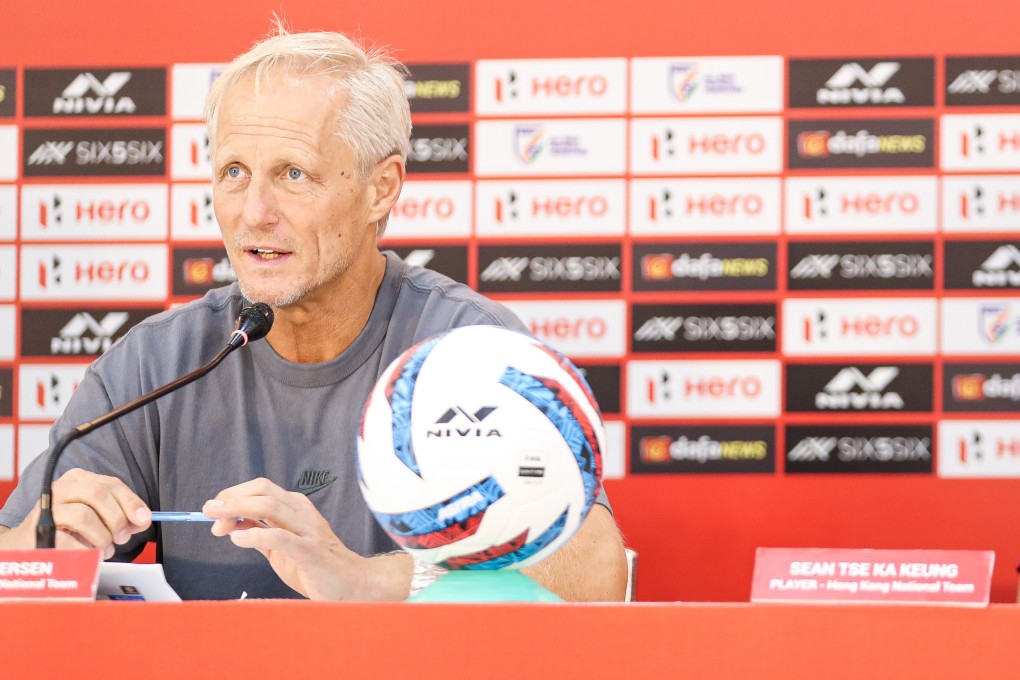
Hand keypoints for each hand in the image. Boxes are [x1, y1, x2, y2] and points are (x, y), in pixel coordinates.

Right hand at [0, 468, 150, 557]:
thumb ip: (120, 514)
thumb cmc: (68, 528)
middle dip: (117, 518)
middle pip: (98, 494)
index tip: (144, 520)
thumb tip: (143, 519)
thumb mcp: (95, 515)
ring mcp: (47, 508)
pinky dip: (86, 550)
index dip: (131, 502)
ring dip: (102, 536)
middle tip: (122, 537)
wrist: (28, 544)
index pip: (111, 484)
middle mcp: (61, 488)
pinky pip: (69, 540)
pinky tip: (89, 554)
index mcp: (78, 479)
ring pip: (84, 516)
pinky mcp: (39, 531)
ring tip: (104, 548)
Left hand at [203, 477, 410, 600]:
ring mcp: (307, 529)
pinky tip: (239, 540)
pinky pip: (279, 536)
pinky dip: (255, 535)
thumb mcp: (281, 547)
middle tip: (209, 512)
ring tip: (218, 523)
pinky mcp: (309, 550)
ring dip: (237, 510)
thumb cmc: (316, 566)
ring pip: (269, 506)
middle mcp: (301, 512)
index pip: (260, 488)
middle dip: (231, 498)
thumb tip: (230, 524)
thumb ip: (259, 533)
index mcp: (295, 507)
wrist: (352, 584)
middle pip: (262, 490)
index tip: (213, 510)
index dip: (233, 494)